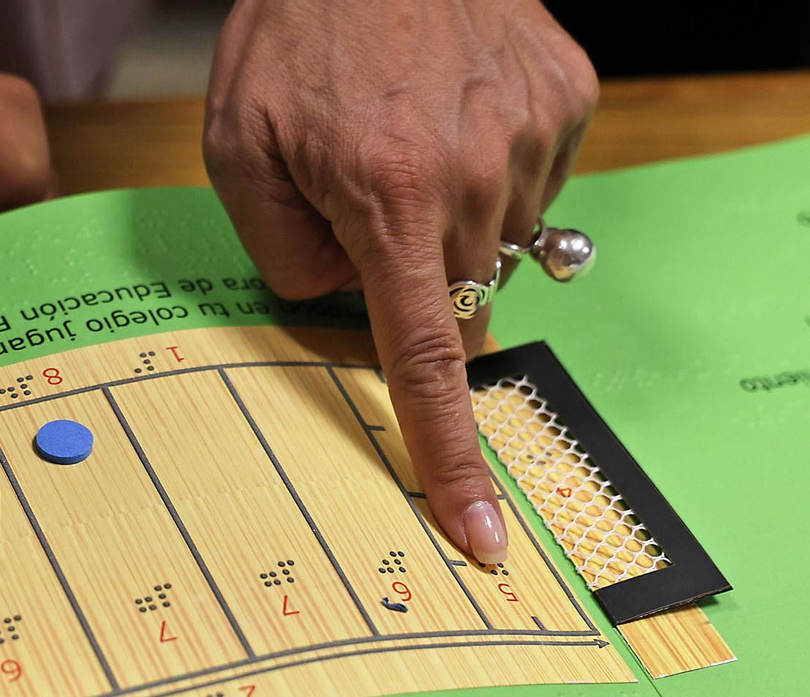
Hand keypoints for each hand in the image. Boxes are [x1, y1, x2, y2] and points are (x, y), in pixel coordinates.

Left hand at [204, 0, 596, 562]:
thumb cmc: (289, 29)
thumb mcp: (239, 151)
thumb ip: (282, 255)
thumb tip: (344, 307)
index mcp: (387, 198)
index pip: (427, 359)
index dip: (451, 456)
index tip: (480, 533)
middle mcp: (477, 173)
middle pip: (459, 298)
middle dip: (413, 280)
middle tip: (370, 200)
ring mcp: (536, 130)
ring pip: (499, 242)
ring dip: (452, 220)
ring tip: (405, 136)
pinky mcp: (570, 93)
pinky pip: (538, 180)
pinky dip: (494, 168)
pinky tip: (451, 112)